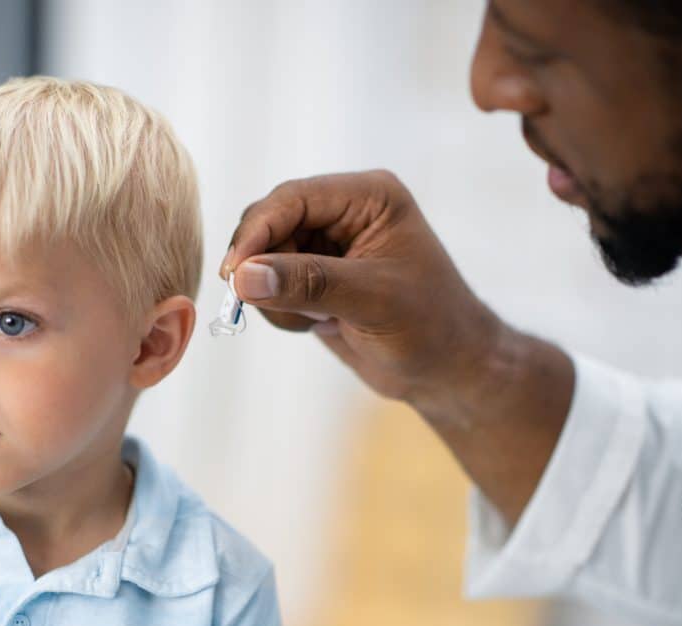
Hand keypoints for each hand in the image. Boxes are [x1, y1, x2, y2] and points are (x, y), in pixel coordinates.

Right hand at [220, 170, 573, 523]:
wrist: (447, 371)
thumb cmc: (429, 328)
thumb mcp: (371, 302)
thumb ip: (308, 283)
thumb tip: (243, 277)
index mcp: (369, 196)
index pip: (292, 198)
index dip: (257, 232)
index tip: (234, 273)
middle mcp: (344, 211)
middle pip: (269, 223)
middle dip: (264, 268)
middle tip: (277, 309)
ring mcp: (328, 244)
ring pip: (263, 258)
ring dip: (275, 296)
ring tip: (316, 321)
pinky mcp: (316, 277)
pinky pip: (270, 285)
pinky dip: (281, 310)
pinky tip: (317, 325)